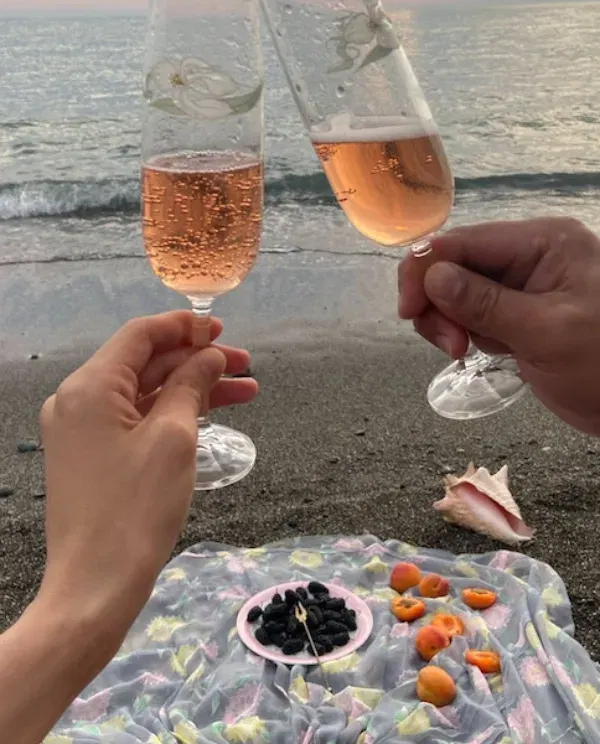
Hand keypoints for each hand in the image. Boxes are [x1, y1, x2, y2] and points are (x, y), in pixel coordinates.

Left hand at [38, 311, 257, 654]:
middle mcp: (77, 400)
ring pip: (144, 393)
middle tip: (245, 364)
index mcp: (90, 387)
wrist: (95, 587)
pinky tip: (211, 417)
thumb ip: (190, 385)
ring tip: (246, 391)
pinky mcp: (89, 456)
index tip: (223, 330)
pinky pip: (134, 419)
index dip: (184, 327)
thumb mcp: (173, 438)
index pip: (140, 335)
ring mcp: (80, 430)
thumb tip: (208, 355)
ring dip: (191, 388)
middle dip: (196, 360)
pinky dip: (171, 414)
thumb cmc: (135, 509)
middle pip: (143, 362)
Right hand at [398, 217, 599, 435]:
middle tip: (450, 346)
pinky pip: (473, 312)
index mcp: (542, 241)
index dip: (425, 270)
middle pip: (454, 263)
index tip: (409, 313)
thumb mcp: (547, 333)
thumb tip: (430, 276)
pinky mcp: (519, 312)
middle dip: (438, 301)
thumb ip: (485, 303)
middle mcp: (529, 254)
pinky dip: (464, 331)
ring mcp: (524, 284)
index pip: (464, 241)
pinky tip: (479, 351)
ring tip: (462, 353)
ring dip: (447, 320)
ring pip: (457, 289)